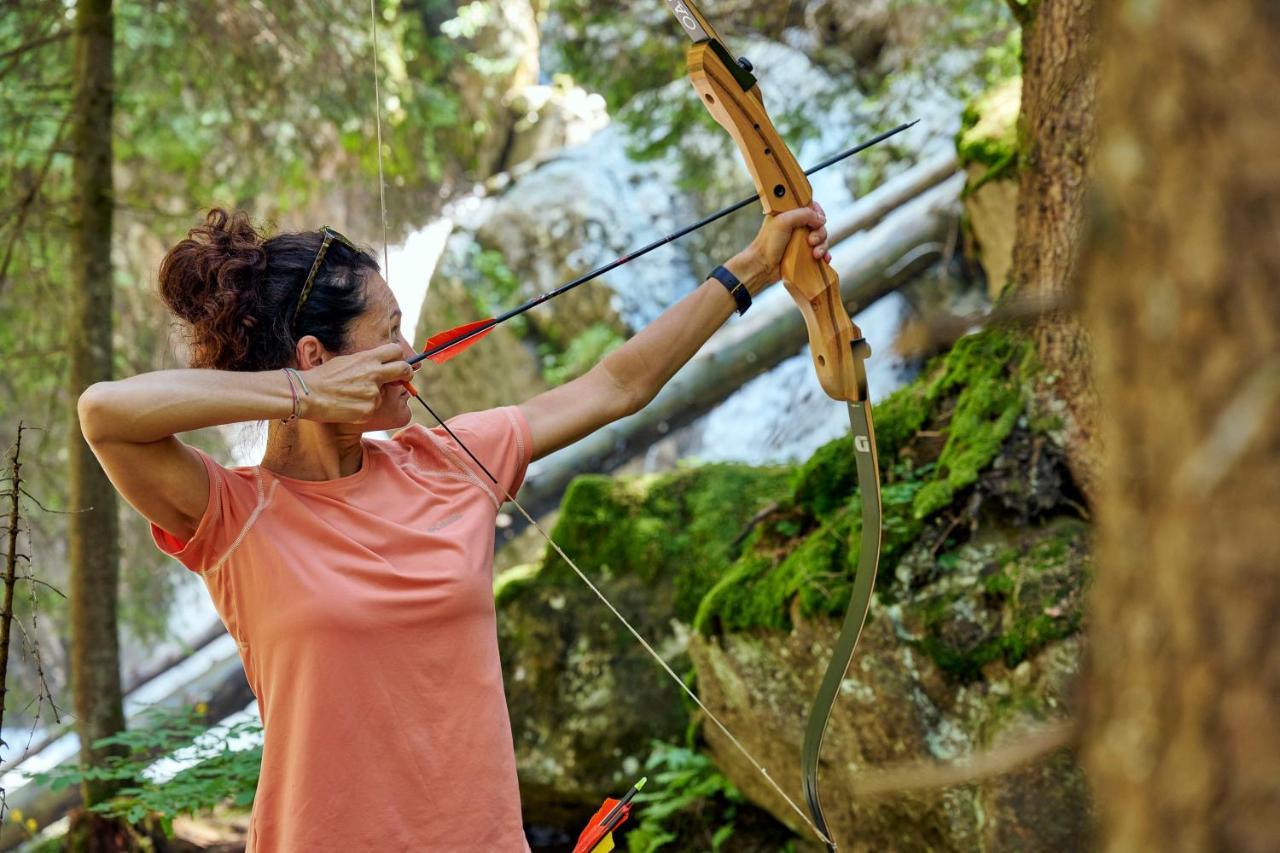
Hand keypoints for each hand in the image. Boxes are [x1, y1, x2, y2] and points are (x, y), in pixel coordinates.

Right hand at [297, 343, 413, 422]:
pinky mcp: (369, 409)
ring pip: (384, 395)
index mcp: (368, 359)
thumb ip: (367, 363)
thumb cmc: (324, 376)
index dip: (399, 358)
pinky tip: (348, 406)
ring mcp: (373, 393)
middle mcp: (374, 374)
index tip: (398, 364)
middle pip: (404, 370)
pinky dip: (364, 409)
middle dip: (407, 374)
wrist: (308, 394)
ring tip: (351, 397)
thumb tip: (382, 365)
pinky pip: (372, 409)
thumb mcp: (347, 361)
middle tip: (403, 379)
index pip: (396, 351)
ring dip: (373, 397)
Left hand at [727, 202, 830, 293]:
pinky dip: (824, 254)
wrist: (762, 266)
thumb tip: (821, 219)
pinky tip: (824, 259)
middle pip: (818, 224)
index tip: (818, 220)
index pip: (810, 207)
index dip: (817, 212)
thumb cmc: (767, 244)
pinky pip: (820, 251)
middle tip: (811, 241)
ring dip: (822, 245)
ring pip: (821, 238)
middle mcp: (796, 225)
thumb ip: (803, 214)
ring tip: (815, 254)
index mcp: (789, 213)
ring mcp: (800, 240)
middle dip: (819, 232)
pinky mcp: (803, 253)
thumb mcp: (784, 222)